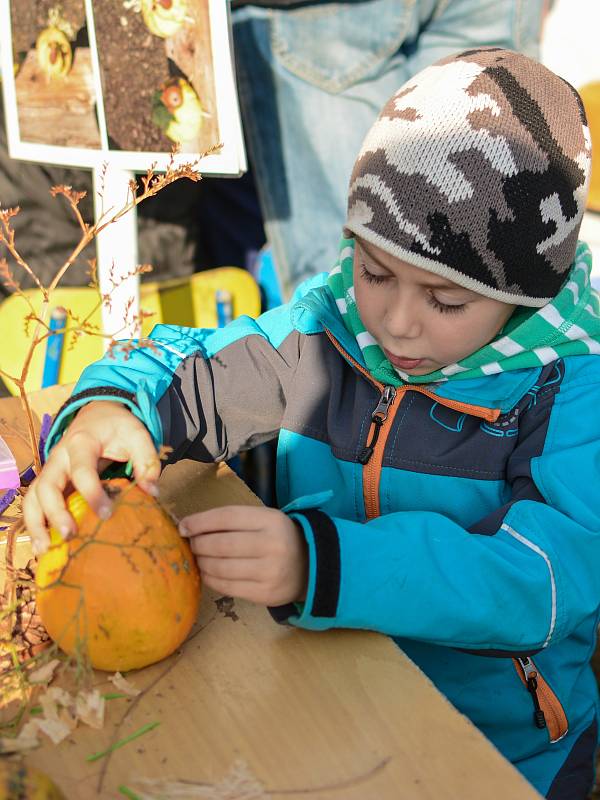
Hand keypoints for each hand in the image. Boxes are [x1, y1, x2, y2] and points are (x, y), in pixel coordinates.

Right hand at [23, 401, 159, 554]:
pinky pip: (35, 504)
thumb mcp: (137, 434)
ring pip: (33, 497)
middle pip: (47, 486)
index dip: (92, 493)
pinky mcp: (50, 482)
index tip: (106, 514)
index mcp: (81, 443)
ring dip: (37, 523)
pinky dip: (37, 524)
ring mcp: (51, 471)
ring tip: (45, 549)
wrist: (97, 414)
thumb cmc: (117, 427)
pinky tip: (44, 546)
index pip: (82, 471)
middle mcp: (59, 458)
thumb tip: (152, 492)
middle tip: (70, 535)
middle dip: (55, 512)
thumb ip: (147, 460)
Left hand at [179, 505, 307, 605]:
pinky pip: (227, 587)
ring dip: (202, 563)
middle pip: (221, 544)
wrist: (309, 567)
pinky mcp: (265, 594)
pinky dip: (211, 579)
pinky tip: (209, 573)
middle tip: (191, 544)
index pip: (227, 517)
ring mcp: (269, 572)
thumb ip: (232, 521)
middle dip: (198, 544)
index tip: (183, 526)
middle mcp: (272, 545)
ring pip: (221, 568)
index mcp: (271, 520)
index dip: (200, 522)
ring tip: (200, 559)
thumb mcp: (263, 520)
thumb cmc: (277, 538)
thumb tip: (189, 527)